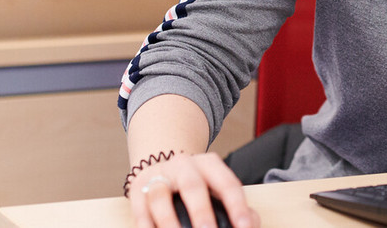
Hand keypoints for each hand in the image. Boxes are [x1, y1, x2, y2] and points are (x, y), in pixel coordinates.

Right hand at [127, 152, 255, 227]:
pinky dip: (147, 227)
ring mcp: (158, 176)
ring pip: (160, 196)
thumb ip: (236, 205)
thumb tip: (250, 224)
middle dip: (201, 212)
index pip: (227, 183)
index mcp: (209, 164)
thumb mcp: (217, 186)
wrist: (161, 168)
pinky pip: (140, 211)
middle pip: (193, 186)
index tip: (243, 227)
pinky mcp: (137, 191)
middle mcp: (182, 166)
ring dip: (169, 222)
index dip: (237, 206)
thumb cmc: (197, 185)